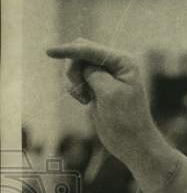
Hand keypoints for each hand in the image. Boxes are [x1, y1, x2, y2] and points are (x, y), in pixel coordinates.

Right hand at [46, 39, 160, 163]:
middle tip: (80, 92)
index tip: (49, 52)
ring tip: (84, 99)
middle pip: (81, 53)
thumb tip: (80, 62)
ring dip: (74, 81)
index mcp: (123, 62)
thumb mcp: (108, 93)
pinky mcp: (98, 86)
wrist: (133, 143)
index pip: (90, 49)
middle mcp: (116, 64)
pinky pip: (77, 78)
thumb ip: (92, 72)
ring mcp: (106, 75)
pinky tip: (85, 101)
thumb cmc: (125, 119)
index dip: (69, 50)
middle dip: (73, 69)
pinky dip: (75, 88)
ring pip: (76, 66)